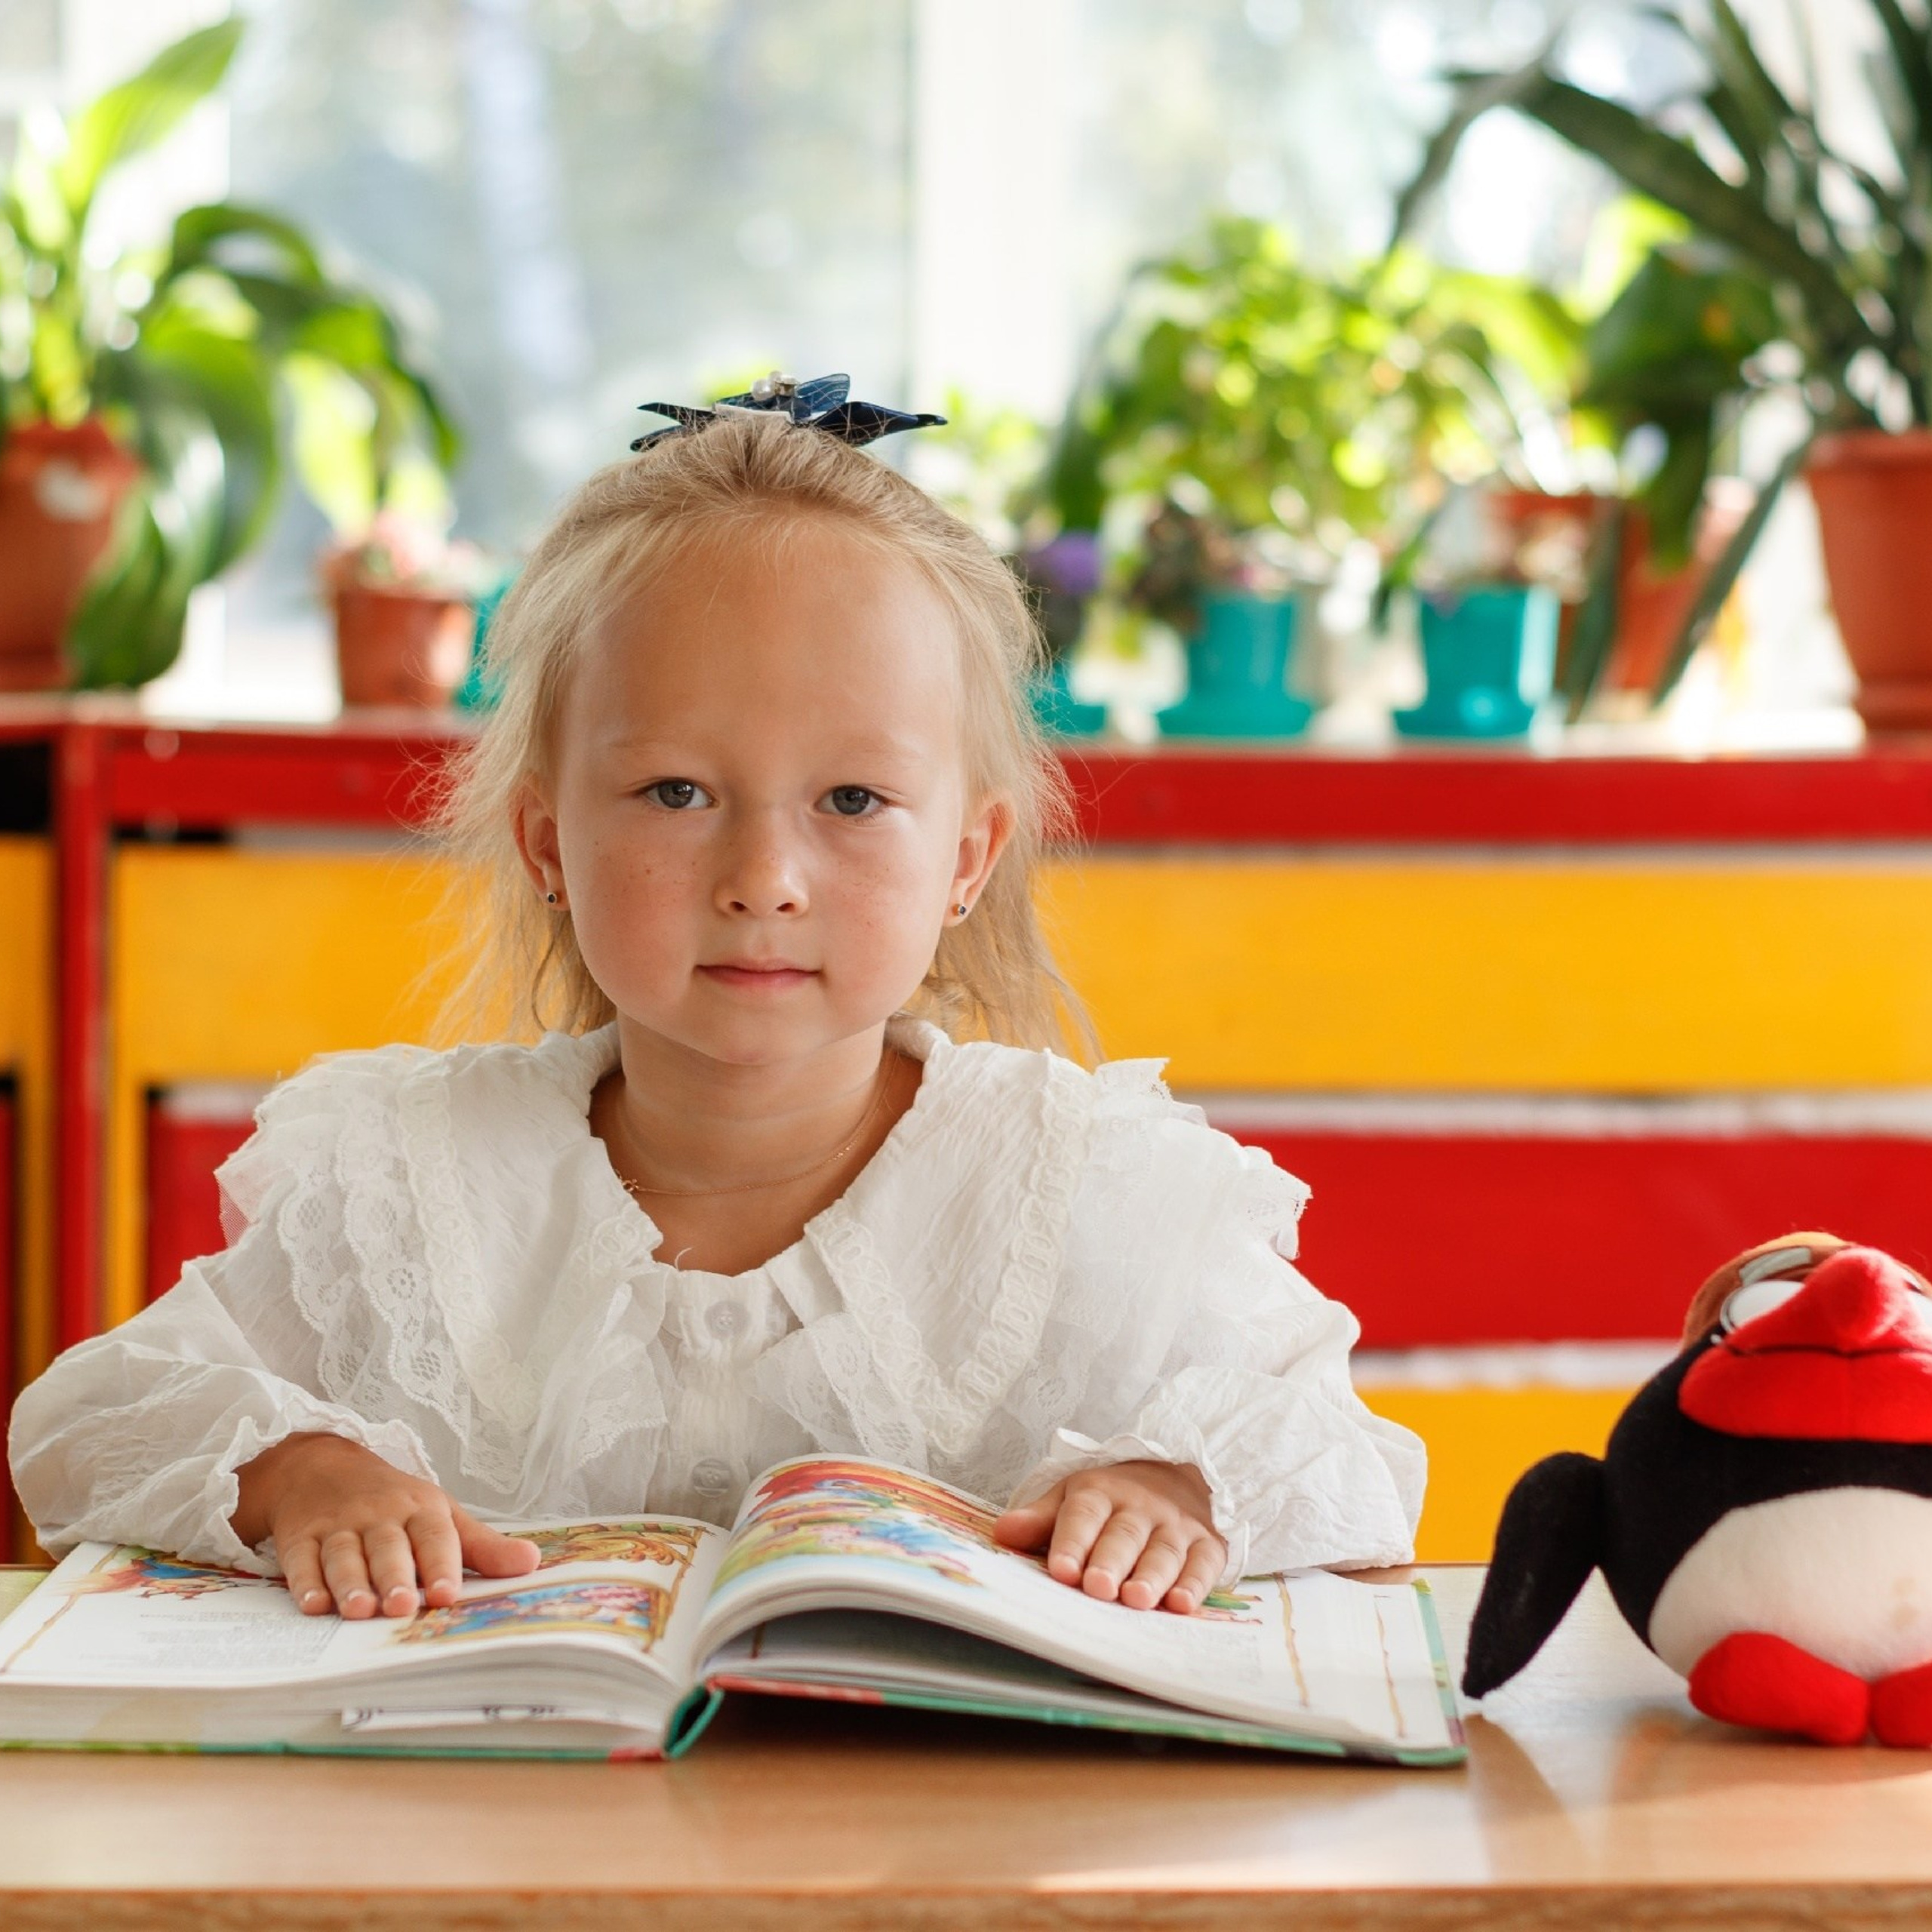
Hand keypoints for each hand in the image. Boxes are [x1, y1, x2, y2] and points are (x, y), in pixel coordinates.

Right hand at [231, 1432, 539, 1619]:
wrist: (321, 1466)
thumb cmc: (393, 1503)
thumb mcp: (441, 1514)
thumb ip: (482, 1546)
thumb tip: (532, 1564)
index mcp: (420, 1509)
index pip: (435, 1536)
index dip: (441, 1565)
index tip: (447, 1595)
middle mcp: (379, 1515)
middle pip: (387, 1548)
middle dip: (394, 1576)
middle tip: (401, 1606)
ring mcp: (338, 1525)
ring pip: (344, 1556)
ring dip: (351, 1583)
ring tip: (360, 1610)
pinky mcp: (302, 1537)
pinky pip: (302, 1561)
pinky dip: (305, 1583)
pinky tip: (313, 1605)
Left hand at [991, 1459, 1226, 1613]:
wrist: (1176, 1475)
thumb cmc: (1113, 1500)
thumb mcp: (1073, 1498)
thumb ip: (1041, 1520)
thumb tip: (1003, 1533)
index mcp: (1100, 1492)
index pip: (1084, 1515)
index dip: (1072, 1542)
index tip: (1061, 1569)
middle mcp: (1141, 1506)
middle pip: (1124, 1535)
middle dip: (1110, 1561)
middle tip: (1098, 1587)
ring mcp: (1177, 1526)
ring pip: (1163, 1551)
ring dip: (1150, 1576)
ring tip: (1136, 1599)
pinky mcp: (1207, 1544)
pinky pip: (1203, 1564)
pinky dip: (1194, 1584)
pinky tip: (1180, 1603)